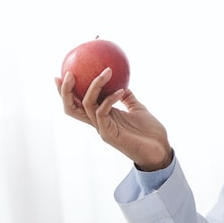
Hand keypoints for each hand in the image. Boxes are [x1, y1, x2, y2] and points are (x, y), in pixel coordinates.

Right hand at [56, 68, 172, 170]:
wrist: (160, 150)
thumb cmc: (150, 132)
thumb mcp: (137, 108)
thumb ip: (126, 97)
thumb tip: (121, 82)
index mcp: (101, 117)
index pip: (77, 103)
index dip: (67, 90)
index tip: (63, 72)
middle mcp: (97, 123)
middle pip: (71, 107)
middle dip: (66, 90)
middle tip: (69, 73)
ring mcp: (102, 129)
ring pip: (87, 105)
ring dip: (95, 85)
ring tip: (106, 71)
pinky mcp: (109, 134)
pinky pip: (103, 112)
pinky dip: (110, 98)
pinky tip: (121, 90)